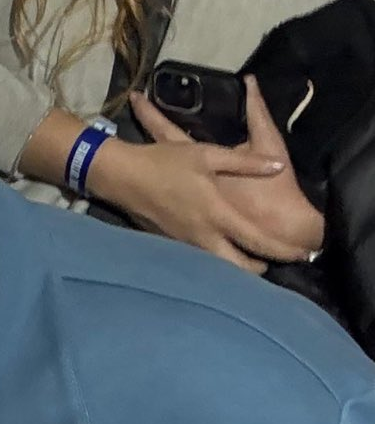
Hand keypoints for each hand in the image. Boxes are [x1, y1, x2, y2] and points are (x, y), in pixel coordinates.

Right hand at [92, 82, 319, 272]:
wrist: (120, 176)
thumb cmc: (164, 163)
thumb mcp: (206, 155)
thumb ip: (245, 163)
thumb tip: (277, 166)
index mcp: (217, 214)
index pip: (258, 242)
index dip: (283, 250)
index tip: (302, 253)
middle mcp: (203, 236)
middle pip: (239, 267)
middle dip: (258, 267)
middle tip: (269, 259)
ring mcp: (185, 244)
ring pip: (219, 268)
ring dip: (236, 266)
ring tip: (247, 257)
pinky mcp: (170, 245)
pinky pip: (200, 260)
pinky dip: (214, 261)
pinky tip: (217, 250)